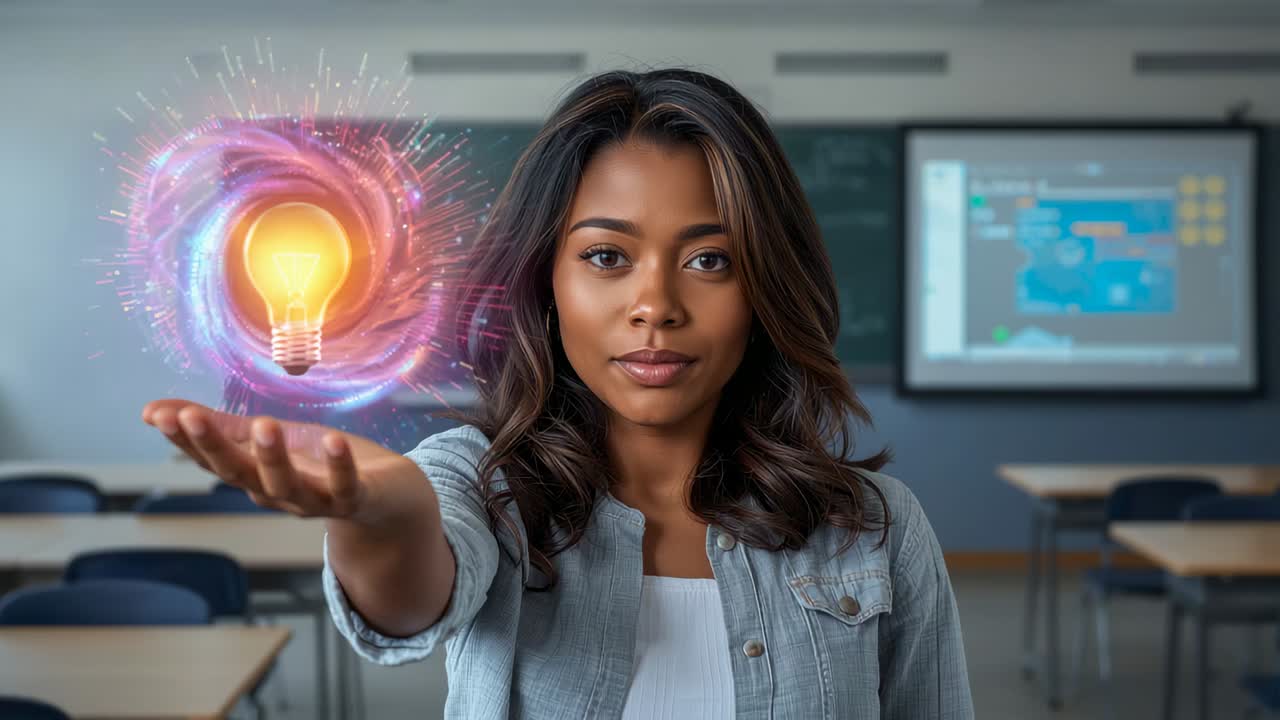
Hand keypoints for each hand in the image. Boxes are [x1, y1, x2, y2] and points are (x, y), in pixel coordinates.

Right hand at [141, 399, 429, 526]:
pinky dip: (338, 467)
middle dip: (214, 447)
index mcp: (254, 477)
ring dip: (272, 458)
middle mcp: (277, 494)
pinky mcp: (355, 499)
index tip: (159, 416)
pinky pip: (344, 487)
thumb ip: (219, 426)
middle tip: (191, 417)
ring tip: (265, 424)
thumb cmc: (320, 463)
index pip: (212, 460)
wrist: (387, 497)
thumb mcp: (266, 439)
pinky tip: (333, 440)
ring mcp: (316, 500)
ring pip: (286, 486)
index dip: (186, 440)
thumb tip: (152, 410)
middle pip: (240, 475)